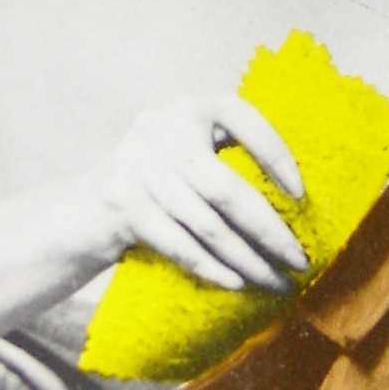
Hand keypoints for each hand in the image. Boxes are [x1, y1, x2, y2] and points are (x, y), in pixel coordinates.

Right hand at [95, 94, 309, 292]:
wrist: (87, 207)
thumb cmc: (161, 179)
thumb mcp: (190, 149)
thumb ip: (231, 155)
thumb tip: (297, 197)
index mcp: (191, 108)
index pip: (243, 120)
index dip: (276, 156)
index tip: (301, 195)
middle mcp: (162, 129)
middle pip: (227, 189)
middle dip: (269, 231)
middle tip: (300, 261)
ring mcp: (138, 168)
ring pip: (207, 226)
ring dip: (247, 260)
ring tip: (277, 282)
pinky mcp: (123, 206)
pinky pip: (179, 245)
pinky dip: (212, 267)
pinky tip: (239, 282)